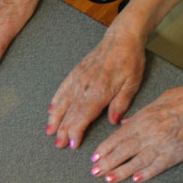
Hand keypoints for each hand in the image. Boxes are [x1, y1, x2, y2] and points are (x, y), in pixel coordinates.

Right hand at [47, 28, 145, 148]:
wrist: (121, 38)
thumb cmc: (130, 60)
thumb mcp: (133, 84)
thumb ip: (121, 103)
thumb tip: (113, 121)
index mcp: (99, 92)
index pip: (82, 117)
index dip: (75, 132)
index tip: (72, 144)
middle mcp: (84, 88)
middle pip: (70, 114)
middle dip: (62, 131)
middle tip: (57, 145)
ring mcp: (77, 80)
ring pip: (62, 104)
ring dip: (54, 119)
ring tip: (49, 132)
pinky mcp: (75, 73)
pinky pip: (61, 90)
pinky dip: (55, 102)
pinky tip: (51, 111)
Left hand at [91, 84, 182, 182]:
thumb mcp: (160, 100)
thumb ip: (140, 114)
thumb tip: (125, 122)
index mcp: (143, 120)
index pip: (117, 137)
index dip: (104, 149)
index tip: (94, 157)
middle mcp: (148, 134)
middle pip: (122, 151)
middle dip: (107, 163)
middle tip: (94, 172)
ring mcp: (161, 145)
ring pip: (136, 161)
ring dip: (121, 172)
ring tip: (108, 179)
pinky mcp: (176, 154)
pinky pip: (158, 166)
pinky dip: (146, 173)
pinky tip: (136, 179)